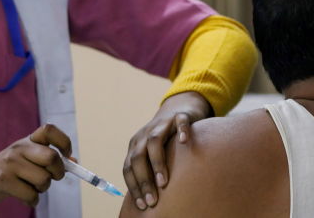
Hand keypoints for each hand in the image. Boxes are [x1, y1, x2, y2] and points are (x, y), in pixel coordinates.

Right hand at [0, 123, 71, 207]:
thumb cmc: (8, 171)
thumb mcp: (27, 159)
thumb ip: (48, 159)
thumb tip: (74, 161)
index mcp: (27, 140)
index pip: (49, 130)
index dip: (63, 142)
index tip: (66, 155)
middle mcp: (19, 148)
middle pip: (52, 158)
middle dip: (58, 173)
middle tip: (52, 178)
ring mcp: (10, 163)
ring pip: (44, 180)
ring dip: (42, 189)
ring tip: (32, 188)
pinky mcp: (3, 180)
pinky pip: (31, 195)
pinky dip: (32, 200)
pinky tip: (24, 196)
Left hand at [123, 91, 211, 210]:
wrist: (179, 108)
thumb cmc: (166, 139)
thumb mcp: (152, 153)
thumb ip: (148, 170)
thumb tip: (145, 201)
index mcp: (136, 145)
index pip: (128, 167)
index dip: (134, 186)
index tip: (142, 205)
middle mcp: (145, 134)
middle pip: (138, 157)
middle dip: (143, 180)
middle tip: (152, 200)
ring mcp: (162, 124)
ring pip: (154, 141)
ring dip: (157, 163)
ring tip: (164, 183)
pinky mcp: (180, 116)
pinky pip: (180, 122)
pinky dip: (181, 131)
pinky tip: (184, 142)